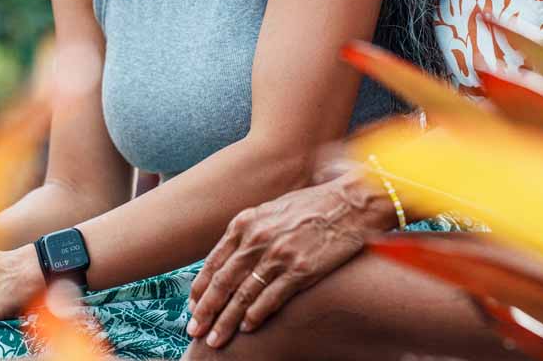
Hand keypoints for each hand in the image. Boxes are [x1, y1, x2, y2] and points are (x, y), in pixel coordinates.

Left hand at [186, 172, 393, 348]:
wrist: (349, 204)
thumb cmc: (311, 206)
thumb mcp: (272, 210)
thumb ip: (250, 231)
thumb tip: (230, 259)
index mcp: (247, 221)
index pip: (215, 261)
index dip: (201, 288)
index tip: (193, 307)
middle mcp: (258, 238)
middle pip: (224, 281)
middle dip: (206, 310)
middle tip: (195, 330)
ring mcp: (279, 255)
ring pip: (243, 295)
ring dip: (227, 321)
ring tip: (216, 339)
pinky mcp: (300, 270)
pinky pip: (271, 299)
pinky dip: (256, 315)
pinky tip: (247, 328)